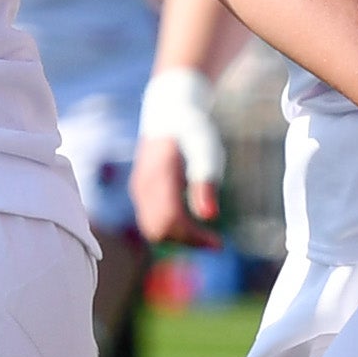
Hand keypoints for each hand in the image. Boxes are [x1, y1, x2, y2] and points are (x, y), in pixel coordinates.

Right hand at [136, 66, 224, 248]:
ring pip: (153, 230)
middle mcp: (143, 185)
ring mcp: (138, 189)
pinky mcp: (139, 192)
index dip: (195, 238)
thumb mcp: (207, 153)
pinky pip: (150, 221)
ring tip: (205, 234)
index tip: (219, 244)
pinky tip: (191, 223)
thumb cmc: (193, 131)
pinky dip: (171, 229)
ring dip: (179, 238)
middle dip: (187, 242)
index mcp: (161, 175)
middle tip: (214, 241)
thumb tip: (209, 217)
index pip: (171, 221)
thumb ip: (206, 184)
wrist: (169, 112)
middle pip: (160, 231)